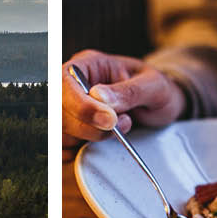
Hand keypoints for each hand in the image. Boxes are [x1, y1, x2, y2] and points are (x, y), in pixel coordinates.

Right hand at [62, 50, 186, 161]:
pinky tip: (100, 143)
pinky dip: (78, 151)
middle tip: (119, 125)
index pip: (64, 83)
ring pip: (59, 133)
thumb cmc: (156, 90)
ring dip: (87, 139)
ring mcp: (69, 111)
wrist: (158, 106)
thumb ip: (128, 91)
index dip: (82, 106)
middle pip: (58, 112)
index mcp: (87, 65)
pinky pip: (61, 149)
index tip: (109, 121)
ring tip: (116, 130)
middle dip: (88, 127)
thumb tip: (99, 97)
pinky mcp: (71, 133)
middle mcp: (72, 87)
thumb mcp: (153, 85)